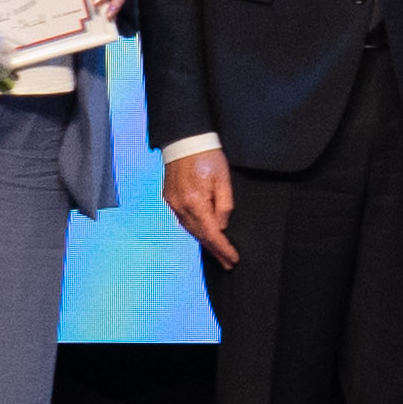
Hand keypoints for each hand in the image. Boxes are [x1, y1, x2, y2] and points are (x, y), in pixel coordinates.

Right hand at [166, 142, 238, 265]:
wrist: (185, 140)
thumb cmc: (207, 156)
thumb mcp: (223, 179)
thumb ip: (224, 205)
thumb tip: (221, 226)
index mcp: (196, 202)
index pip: (211, 233)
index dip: (222, 248)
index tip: (233, 259)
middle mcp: (181, 206)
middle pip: (199, 235)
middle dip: (214, 250)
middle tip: (227, 263)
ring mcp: (173, 203)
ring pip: (190, 229)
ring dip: (204, 242)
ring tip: (217, 253)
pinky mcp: (169, 198)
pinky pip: (183, 220)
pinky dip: (194, 229)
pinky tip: (202, 234)